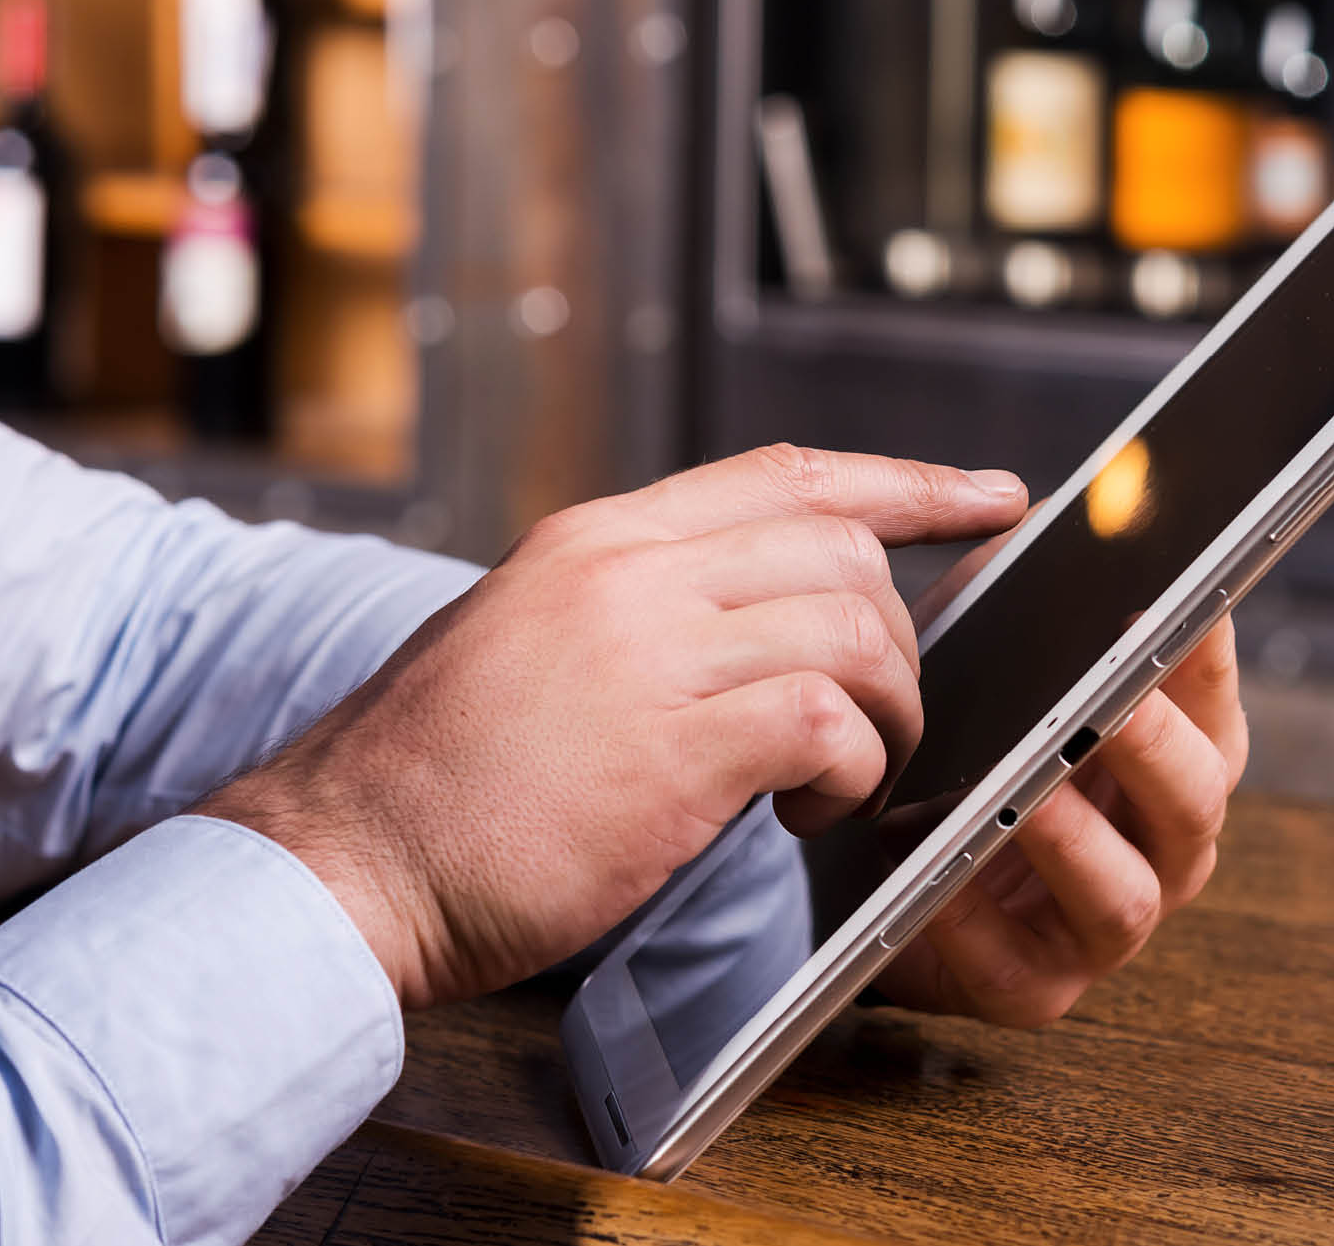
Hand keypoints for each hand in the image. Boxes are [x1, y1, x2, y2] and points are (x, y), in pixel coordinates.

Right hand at [197, 444, 1028, 1009]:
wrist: (342, 859)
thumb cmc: (434, 778)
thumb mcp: (523, 638)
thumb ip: (630, 611)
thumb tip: (745, 625)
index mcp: (595, 539)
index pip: (787, 474)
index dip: (908, 481)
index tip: (991, 495)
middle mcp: (627, 573)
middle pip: (842, 548)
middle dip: (900, 635)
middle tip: (883, 714)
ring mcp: (647, 655)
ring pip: (853, 628)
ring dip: (884, 711)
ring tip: (841, 777)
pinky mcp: (669, 752)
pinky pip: (825, 722)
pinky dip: (849, 770)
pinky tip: (805, 814)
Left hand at [871, 527, 1249, 1026]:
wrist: (873, 864)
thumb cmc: (953, 738)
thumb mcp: (980, 647)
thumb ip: (1013, 585)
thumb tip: (1028, 510)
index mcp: (1170, 747)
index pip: (1208, 689)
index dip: (1200, 648)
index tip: (1180, 598)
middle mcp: (1160, 841)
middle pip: (1194, 797)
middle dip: (1154, 745)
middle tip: (1111, 700)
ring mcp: (1102, 924)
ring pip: (1128, 895)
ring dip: (1074, 840)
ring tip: (1024, 794)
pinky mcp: (1032, 988)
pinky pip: (1021, 970)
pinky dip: (975, 922)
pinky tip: (932, 872)